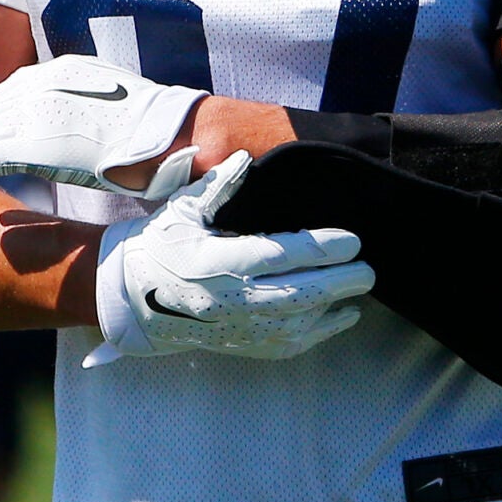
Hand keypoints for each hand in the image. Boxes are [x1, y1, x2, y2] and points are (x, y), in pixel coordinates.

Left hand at [0, 56, 206, 198]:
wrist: (171, 136)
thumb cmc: (158, 123)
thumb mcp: (117, 95)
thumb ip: (92, 100)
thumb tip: (91, 118)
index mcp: (65, 70)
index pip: (17, 87)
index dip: (1, 109)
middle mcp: (43, 85)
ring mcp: (36, 114)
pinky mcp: (34, 146)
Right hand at [87, 154, 373, 366]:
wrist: (132, 298)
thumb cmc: (162, 245)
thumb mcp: (182, 210)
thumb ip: (217, 186)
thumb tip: (247, 157)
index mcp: (214, 261)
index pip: (276, 255)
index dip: (318, 249)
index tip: (351, 241)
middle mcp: (227, 300)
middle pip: (295, 294)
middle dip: (338, 283)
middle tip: (369, 268)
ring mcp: (235, 327)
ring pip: (296, 323)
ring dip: (334, 306)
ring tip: (363, 285)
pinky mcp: (241, 344)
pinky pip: (288, 344)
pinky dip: (321, 332)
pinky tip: (346, 315)